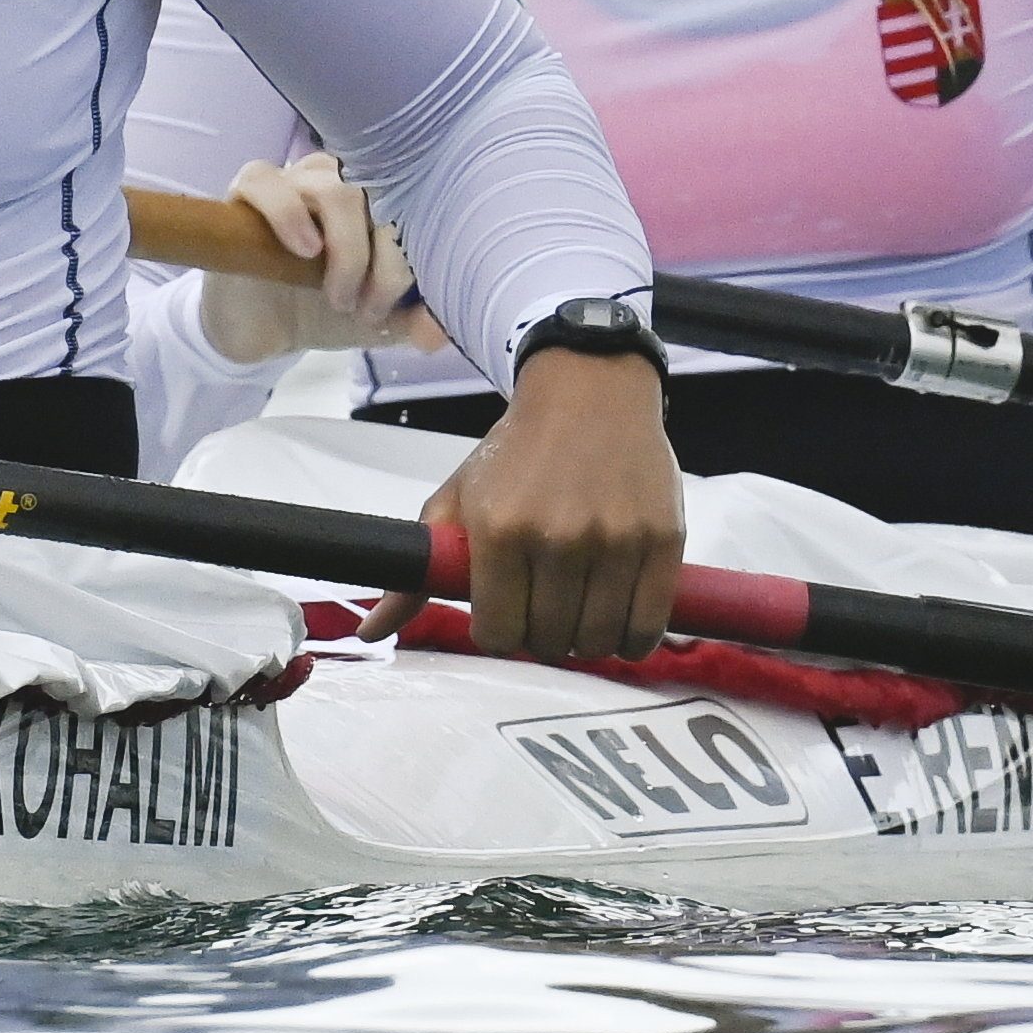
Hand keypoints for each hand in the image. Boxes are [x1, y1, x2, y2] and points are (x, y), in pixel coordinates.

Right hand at [193, 149, 452, 362]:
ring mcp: (293, 179)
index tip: (399, 307)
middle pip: (383, 193)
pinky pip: (266, 181)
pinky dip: (288, 214)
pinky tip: (304, 250)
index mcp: (378, 196)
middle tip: (370, 308)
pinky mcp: (246, 191)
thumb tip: (438, 333)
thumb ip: (415, 319)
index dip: (417, 253)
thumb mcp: (380, 321)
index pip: (418, 200)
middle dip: (386, 259)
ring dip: (347, 249)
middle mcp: (340, 178)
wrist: (262, 330)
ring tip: (338, 296)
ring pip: (334, 188)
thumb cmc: (324, 310)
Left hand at [393, 348, 680, 659]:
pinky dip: (633, 638)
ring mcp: (615, 540)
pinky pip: (648, 626)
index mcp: (499, 529)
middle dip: (543, 636)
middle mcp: (557, 537)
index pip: (496, 633)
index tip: (506, 612)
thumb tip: (370, 633)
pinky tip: (620, 620)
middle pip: (549, 641)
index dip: (499, 630)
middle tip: (546, 609)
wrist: (589, 391)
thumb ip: (415, 570)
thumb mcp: (456, 498)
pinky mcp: (662, 540)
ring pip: (597, 640)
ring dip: (587, 640)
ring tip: (581, 610)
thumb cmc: (516, 453)